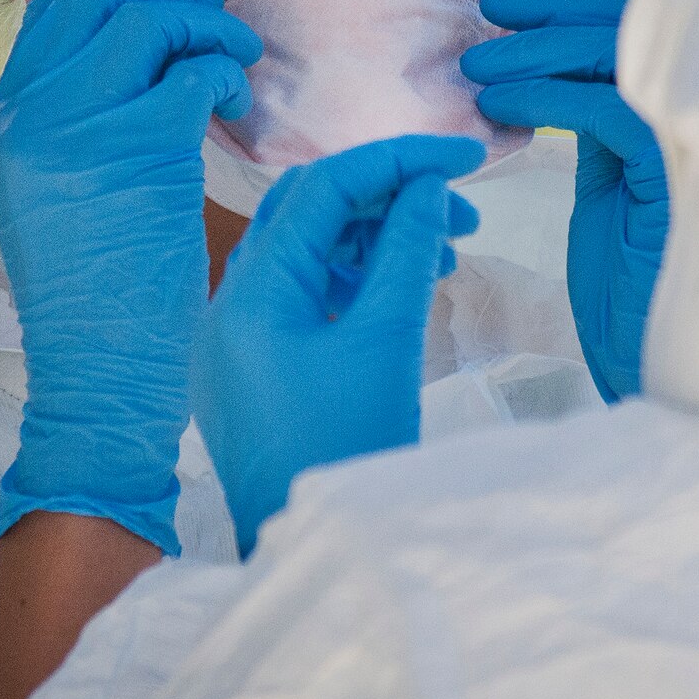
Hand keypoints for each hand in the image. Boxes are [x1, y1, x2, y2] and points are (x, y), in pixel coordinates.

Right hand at [0, 0, 260, 555]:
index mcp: (3, 126)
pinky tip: (236, 109)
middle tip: (218, 22)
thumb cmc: (103, 295)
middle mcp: (27, 118)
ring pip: (151, 21)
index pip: (54, 12)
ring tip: (238, 68)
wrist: (100, 373)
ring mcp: (75, 129)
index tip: (172, 9)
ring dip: (211, 30)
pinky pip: (194, 71)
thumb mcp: (63, 195)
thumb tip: (136, 57)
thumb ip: (79, 126)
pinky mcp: (135, 149)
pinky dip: (227, 76)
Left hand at [192, 134, 485, 555]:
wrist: (302, 542)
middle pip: (310, 209)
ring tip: (446, 250)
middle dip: (388, 195)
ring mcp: (237, 335)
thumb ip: (408, 251)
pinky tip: (408, 284)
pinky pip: (305, 293)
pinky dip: (358, 277)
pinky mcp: (255, 364)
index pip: (325, 186)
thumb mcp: (387, 340)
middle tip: (462, 207)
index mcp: (251, 289)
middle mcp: (230, 301)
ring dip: (377, 236)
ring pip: (310, 250)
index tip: (468, 156)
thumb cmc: (346, 446)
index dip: (400, 159)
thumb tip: (431, 186)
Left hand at [462, 0, 666, 402]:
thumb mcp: (605, 183)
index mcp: (679, 110)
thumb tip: (545, 56)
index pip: (634, 24)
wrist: (648, 360)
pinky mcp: (678, 179)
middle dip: (558, 5)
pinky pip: (610, 113)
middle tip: (492, 4)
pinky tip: (500, 107)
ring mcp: (693, 142)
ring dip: (539, 50)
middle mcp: (696, 115)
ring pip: (618, 58)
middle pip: (632, 24)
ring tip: (476, 63)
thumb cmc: (625, 284)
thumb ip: (592, 118)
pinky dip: (550, 98)